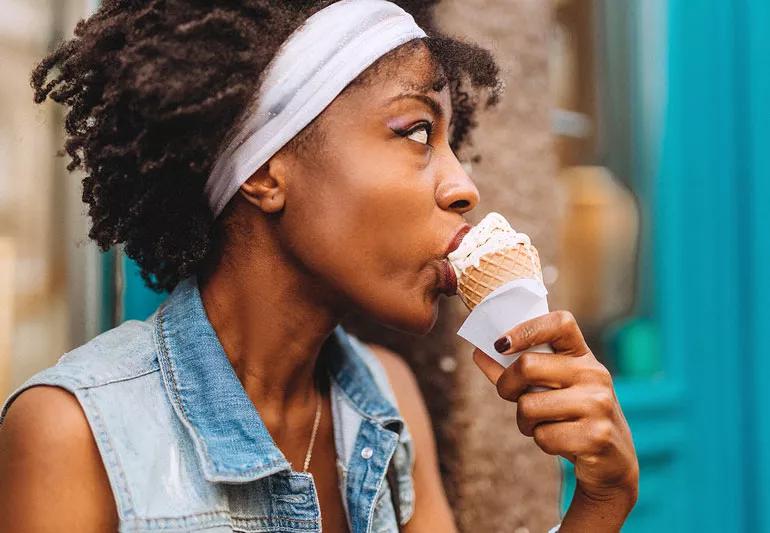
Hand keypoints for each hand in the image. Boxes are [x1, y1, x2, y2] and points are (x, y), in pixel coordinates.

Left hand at [472, 310, 638, 526]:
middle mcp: (594, 374)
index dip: (526, 328)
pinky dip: (542, 442)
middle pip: (527, 365)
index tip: (501, 344)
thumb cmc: (571, 417)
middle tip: (513, 397)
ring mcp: (598, 404)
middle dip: (507, 386)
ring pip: (529, 406)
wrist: (612, 461)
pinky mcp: (596, 436)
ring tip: (543, 424)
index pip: (560, 322)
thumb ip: (515, 371)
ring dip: (525, 421)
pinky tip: (562, 442)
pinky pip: (543, 436)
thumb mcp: (548, 389)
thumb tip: (479, 353)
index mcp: (582, 356)